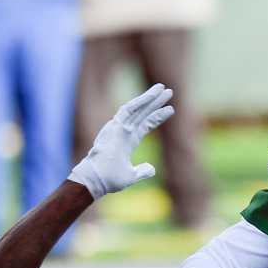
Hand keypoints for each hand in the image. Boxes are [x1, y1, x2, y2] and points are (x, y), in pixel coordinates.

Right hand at [68, 83, 173, 198]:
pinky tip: (153, 94)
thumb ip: (142, 171)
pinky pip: (129, 109)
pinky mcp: (115, 125)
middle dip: (156, 103)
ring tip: (164, 88)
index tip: (170, 109)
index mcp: (127, 141)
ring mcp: (119, 127)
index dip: (157, 117)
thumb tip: (151, 168)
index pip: (145, 125)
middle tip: (169, 91)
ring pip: (138, 108)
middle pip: (143, 113)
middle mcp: (123, 131)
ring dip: (151, 98)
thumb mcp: (131, 176)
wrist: (96, 179)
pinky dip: (141, 101)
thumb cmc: (109, 179)